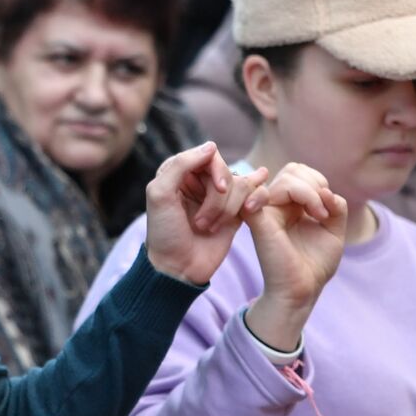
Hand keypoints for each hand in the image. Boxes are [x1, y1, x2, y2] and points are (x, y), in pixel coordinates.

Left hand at [144, 141, 270, 284]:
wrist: (178, 268)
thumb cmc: (165, 233)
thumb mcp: (159, 194)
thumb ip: (180, 164)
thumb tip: (212, 146)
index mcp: (179, 173)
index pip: (209, 155)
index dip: (218, 170)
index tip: (220, 188)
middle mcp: (199, 182)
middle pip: (226, 172)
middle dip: (219, 197)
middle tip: (202, 222)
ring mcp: (218, 198)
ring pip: (241, 186)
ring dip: (227, 210)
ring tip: (208, 228)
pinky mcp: (235, 213)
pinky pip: (254, 196)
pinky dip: (255, 201)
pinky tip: (251, 207)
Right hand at [242, 164, 346, 349]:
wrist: (302, 290)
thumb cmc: (314, 264)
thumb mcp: (335, 230)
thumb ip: (336, 206)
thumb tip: (326, 191)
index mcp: (290, 204)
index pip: (300, 173)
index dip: (318, 182)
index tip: (330, 209)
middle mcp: (276, 205)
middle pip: (292, 170)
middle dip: (315, 184)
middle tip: (324, 211)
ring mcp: (266, 212)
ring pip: (285, 180)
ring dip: (310, 192)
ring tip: (320, 215)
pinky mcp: (259, 223)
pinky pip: (258, 196)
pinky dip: (282, 195)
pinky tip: (305, 213)